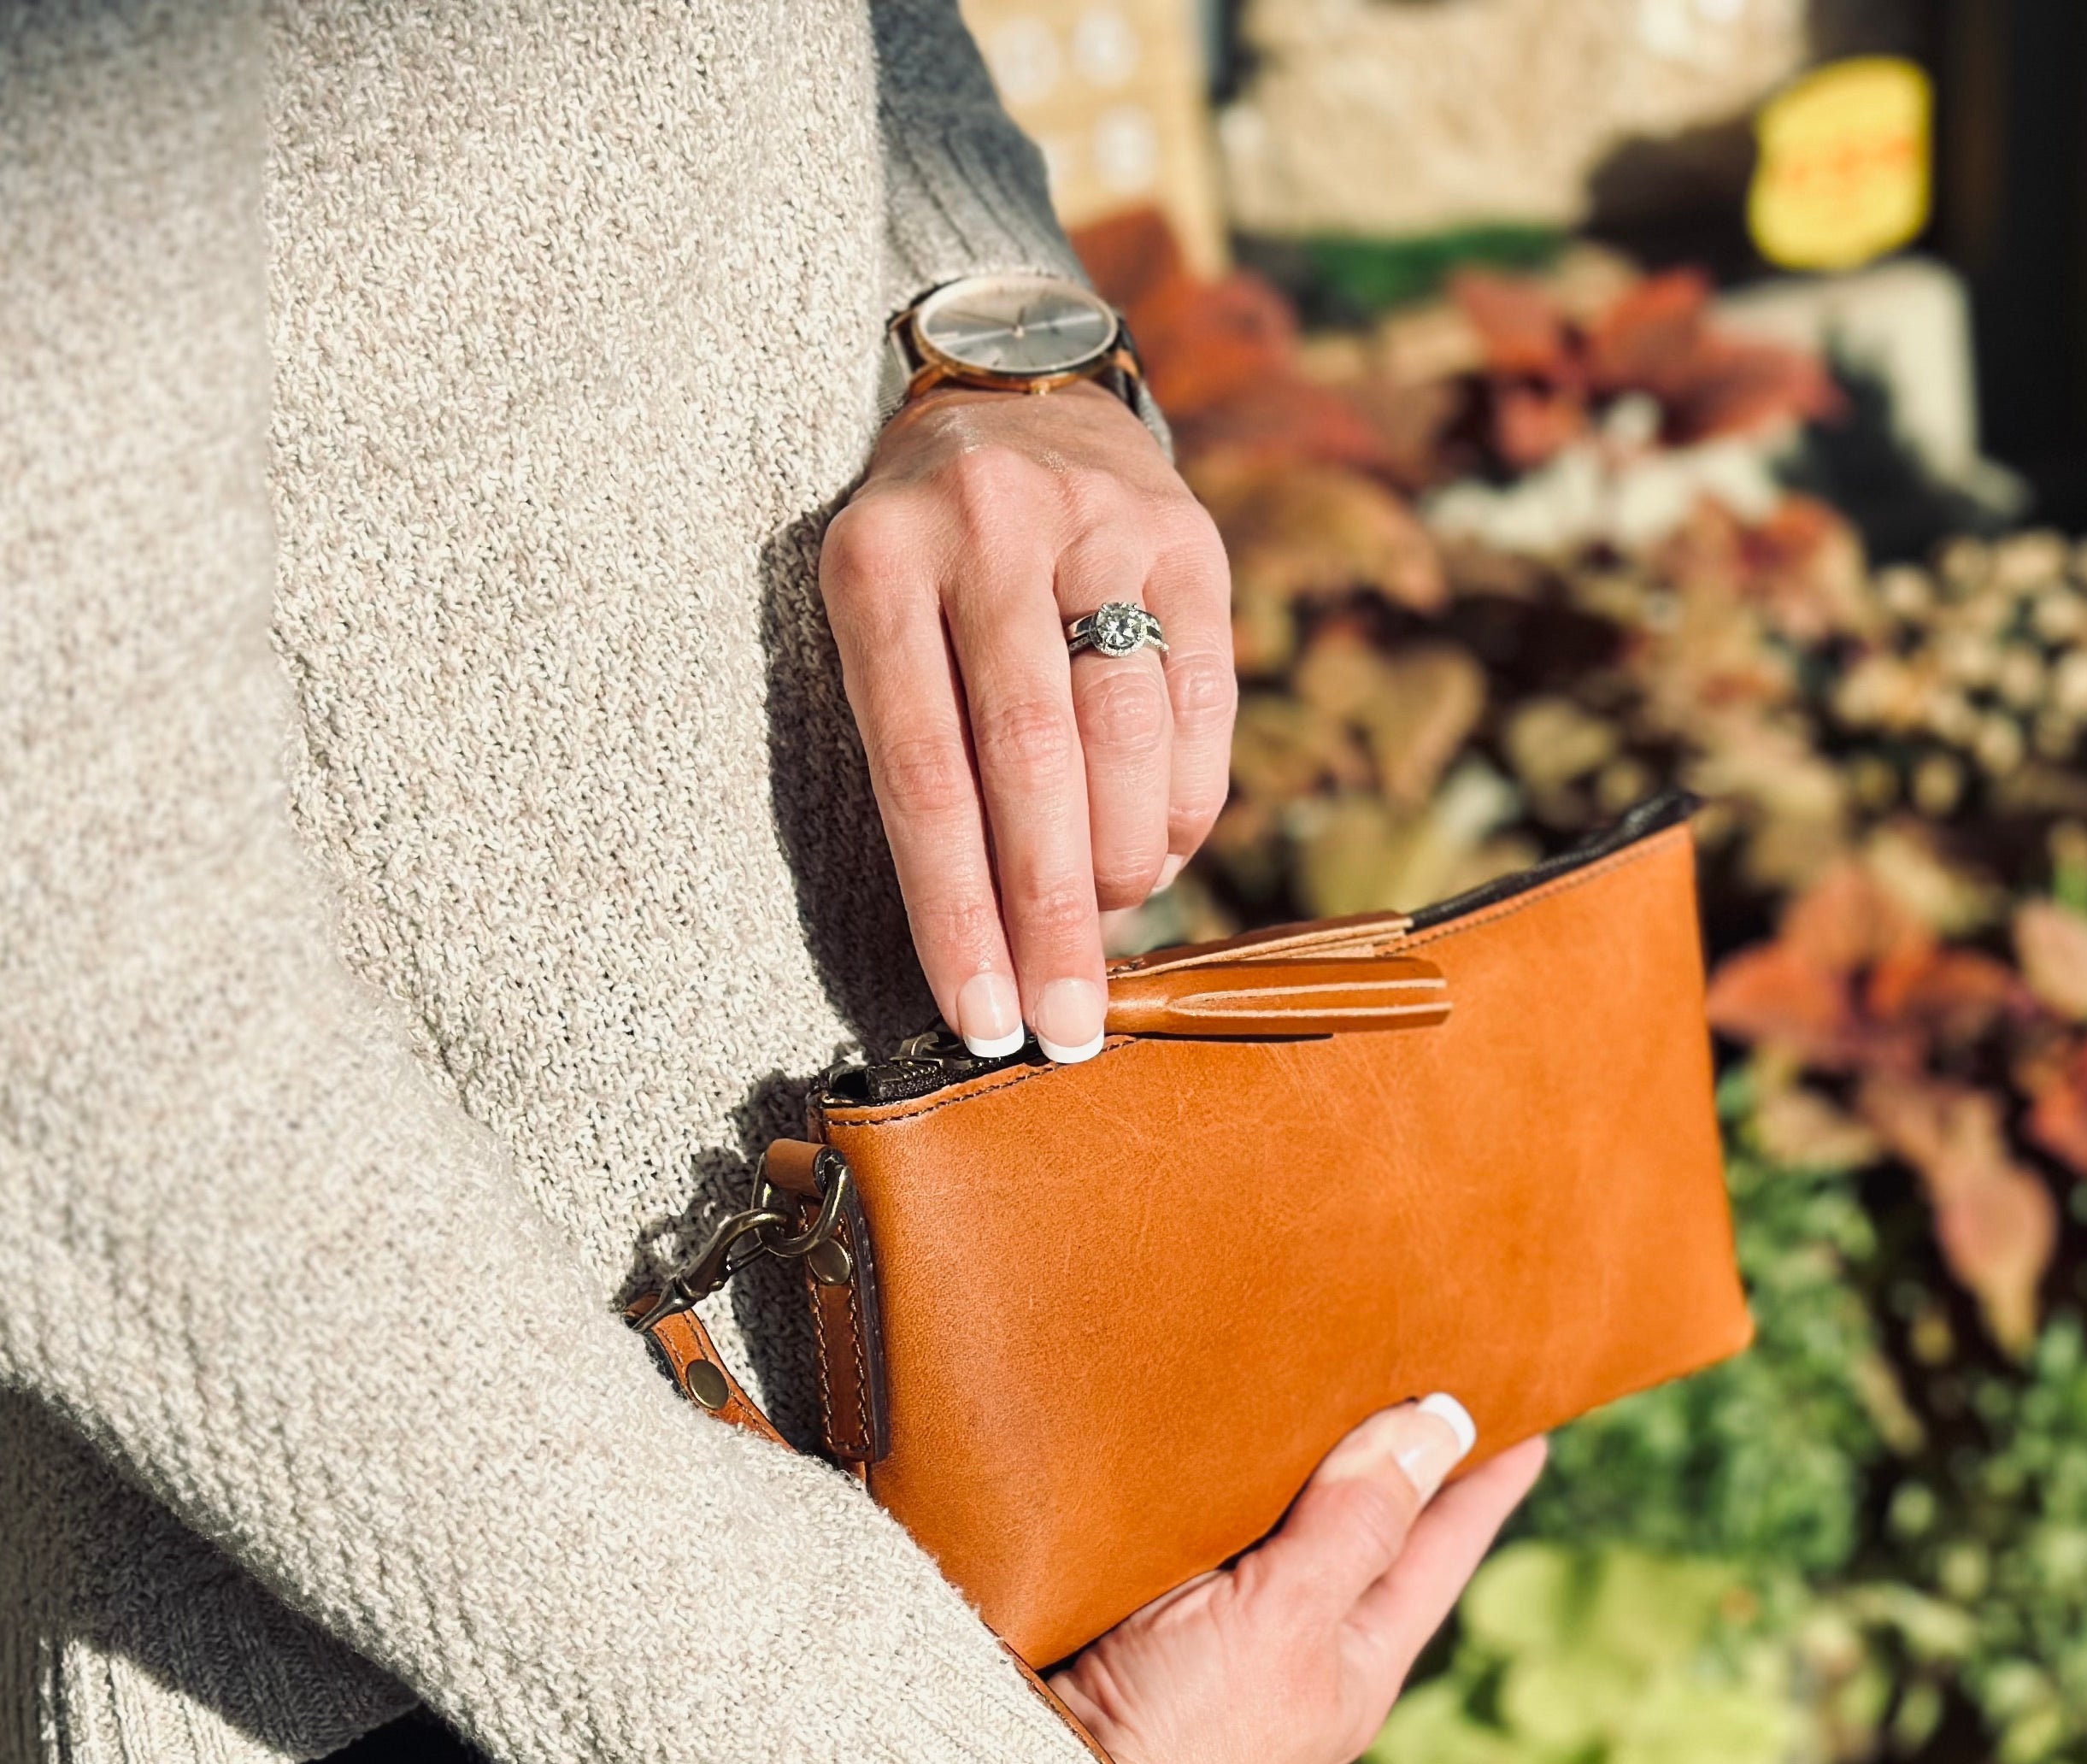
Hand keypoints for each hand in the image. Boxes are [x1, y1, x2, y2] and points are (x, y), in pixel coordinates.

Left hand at [819, 380, 1236, 1065]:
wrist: (1016, 398)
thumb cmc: (926, 569)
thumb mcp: (875, 627)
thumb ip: (920, 758)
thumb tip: (994, 949)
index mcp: (875, 561)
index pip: (922, 774)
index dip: (956, 915)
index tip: (983, 1023)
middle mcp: (987, 525)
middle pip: (1030, 762)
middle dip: (1052, 918)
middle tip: (1066, 1029)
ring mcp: (1099, 521)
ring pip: (1124, 735)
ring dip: (1122, 865)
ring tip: (1108, 928)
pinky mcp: (1190, 538)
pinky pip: (1198, 707)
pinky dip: (1178, 807)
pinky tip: (1152, 853)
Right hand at [961, 1402, 1548, 1763]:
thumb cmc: (1180, 1738)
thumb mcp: (1287, 1622)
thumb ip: (1356, 1525)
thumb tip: (1440, 1424)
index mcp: (1354, 1660)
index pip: (1441, 1548)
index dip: (1483, 1481)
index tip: (1530, 1416)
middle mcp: (1292, 1651)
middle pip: (1360, 1532)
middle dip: (1390, 1457)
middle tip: (1425, 1367)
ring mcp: (1211, 1641)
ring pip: (1272, 1529)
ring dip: (1292, 1461)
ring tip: (1322, 1373)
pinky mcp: (1132, 1622)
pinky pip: (1187, 1533)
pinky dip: (1203, 1481)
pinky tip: (1198, 1432)